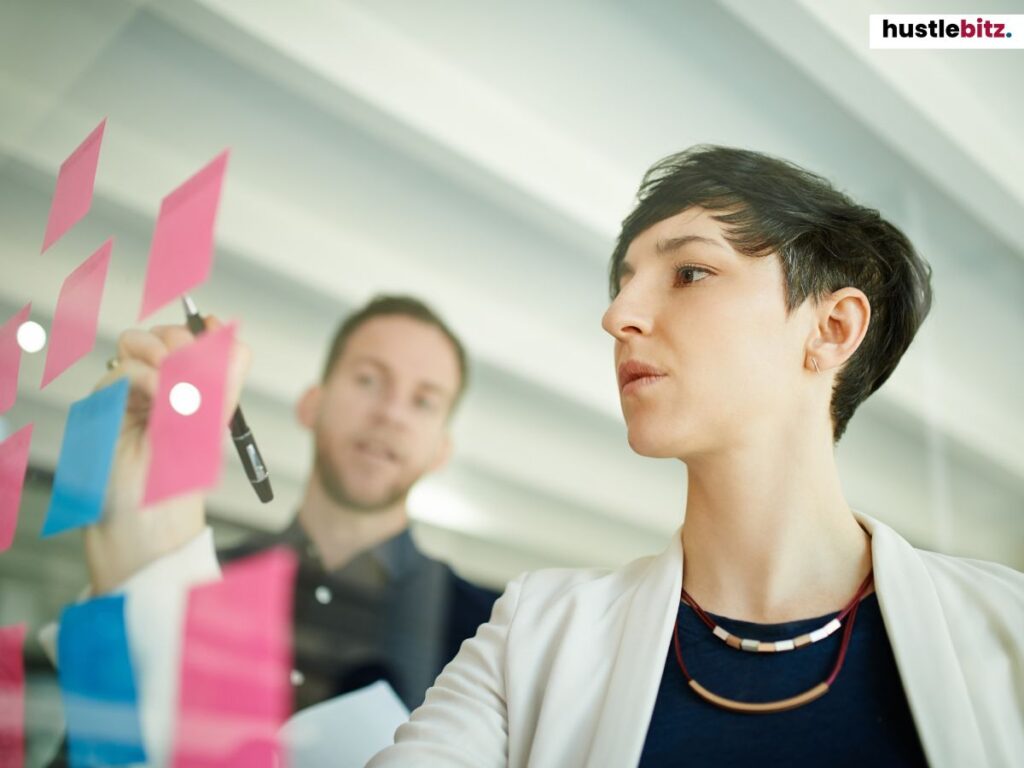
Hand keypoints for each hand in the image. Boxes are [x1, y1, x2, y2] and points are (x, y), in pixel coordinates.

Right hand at [83, 317, 250, 593]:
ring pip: (138, 343)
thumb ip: (224, 379)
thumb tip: (233, 338)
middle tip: (192, 362)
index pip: (197, 341)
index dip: (206, 329)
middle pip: (168, 334)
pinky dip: (143, 375)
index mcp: (191, 389)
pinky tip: (156, 395)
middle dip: (183, 338)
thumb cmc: (180, 478)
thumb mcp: (213, 422)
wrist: (149, 515)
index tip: (215, 326)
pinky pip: (121, 370)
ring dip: (160, 351)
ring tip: (172, 380)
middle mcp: (161, 386)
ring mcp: (132, 392)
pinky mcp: (106, 403)